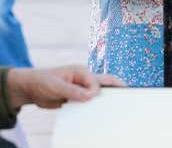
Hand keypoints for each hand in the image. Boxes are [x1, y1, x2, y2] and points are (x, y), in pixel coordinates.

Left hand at [7, 66, 124, 109]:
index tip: (91, 99)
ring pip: (98, 93)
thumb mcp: (56, 86)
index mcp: (81, 72)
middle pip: (105, 83)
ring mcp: (81, 88)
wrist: (30, 88)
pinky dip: (93, 107)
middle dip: (117, 87)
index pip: (96, 82)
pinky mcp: (77, 97)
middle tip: (128, 94)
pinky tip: (96, 114)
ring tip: (114, 107)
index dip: (96, 92)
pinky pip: (88, 102)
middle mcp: (84, 79)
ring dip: (104, 99)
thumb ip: (73, 91)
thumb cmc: (42, 81)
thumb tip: (90, 96)